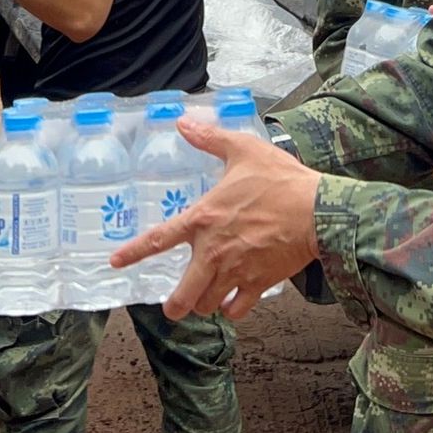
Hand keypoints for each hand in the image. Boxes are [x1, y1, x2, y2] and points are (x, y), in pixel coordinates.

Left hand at [109, 114, 319, 320]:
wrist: (317, 211)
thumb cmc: (280, 179)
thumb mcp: (243, 150)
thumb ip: (209, 138)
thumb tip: (182, 122)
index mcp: (203, 218)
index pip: (158, 240)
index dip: (132, 253)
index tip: (114, 264)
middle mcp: (213, 251)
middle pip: (182, 296)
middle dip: (175, 306)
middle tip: (175, 305)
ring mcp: (235, 272)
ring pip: (206, 305)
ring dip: (204, 303)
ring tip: (207, 296)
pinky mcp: (258, 285)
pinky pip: (236, 310)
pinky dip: (232, 309)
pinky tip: (234, 300)